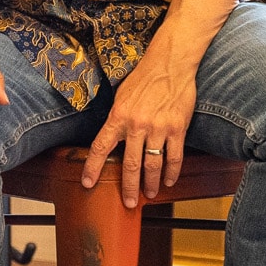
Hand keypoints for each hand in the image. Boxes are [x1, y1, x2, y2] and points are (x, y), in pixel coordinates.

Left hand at [81, 40, 197, 205]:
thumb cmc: (144, 77)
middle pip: (130, 164)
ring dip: (150, 184)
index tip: (88, 183)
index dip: (93, 168)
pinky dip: (171, 172)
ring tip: (149, 195)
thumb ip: (116, 118)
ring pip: (153, 165)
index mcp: (118, 116)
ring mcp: (158, 128)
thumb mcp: (121, 96)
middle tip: (129, 203)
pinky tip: (168, 181)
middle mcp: (137, 125)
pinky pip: (174, 157)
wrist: (170, 63)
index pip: (101, 147)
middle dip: (128, 187)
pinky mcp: (177, 128)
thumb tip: (111, 137)